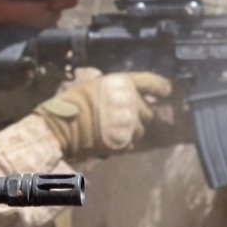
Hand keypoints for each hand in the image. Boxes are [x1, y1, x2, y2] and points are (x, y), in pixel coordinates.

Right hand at [33, 71, 177, 158]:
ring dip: (132, 131)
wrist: (60, 127)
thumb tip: (122, 94)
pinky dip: (123, 142)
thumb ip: (111, 90)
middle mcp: (131, 102)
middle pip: (148, 112)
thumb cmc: (71, 103)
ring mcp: (128, 124)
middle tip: (127, 117)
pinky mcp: (122, 142)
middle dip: (140, 115)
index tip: (166, 91)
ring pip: (140, 130)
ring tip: (116, 131)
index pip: (150, 83)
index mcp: (123, 84)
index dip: (160, 87)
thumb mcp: (90, 85)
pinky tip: (112, 141)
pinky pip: (129, 143)